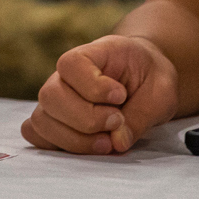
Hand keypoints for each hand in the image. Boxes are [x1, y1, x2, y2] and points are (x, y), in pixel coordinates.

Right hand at [21, 35, 179, 154]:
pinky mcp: (53, 120)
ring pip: (42, 120)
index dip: (92, 86)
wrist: (144, 78)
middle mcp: (65, 75)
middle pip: (50, 96)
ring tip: (107, 142)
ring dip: (75, 139)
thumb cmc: (150, 78)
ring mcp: (56, 98)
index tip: (120, 95)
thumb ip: (142, 115)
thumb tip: (117, 142)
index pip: (70, 64)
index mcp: (94, 53)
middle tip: (116, 122)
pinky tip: (88, 145)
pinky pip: (37, 135)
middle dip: (86, 119)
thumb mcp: (161, 90)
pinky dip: (59, 145)